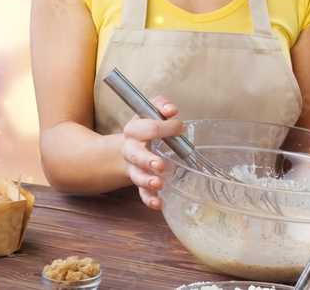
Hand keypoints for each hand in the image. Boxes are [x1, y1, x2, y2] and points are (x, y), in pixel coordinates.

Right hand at [121, 95, 183, 209]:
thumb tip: (172, 110)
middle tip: (159, 165)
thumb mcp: (150, 111)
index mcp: (134, 130)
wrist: (128, 147)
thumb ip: (161, 105)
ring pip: (137, 176)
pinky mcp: (139, 182)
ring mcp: (134, 168)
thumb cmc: (145, 128)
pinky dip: (149, 199)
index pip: (149, 128)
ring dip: (147, 181)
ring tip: (158, 184)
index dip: (166, 127)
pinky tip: (158, 204)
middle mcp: (131, 150)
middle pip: (136, 155)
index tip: (181, 128)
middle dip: (147, 160)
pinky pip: (142, 193)